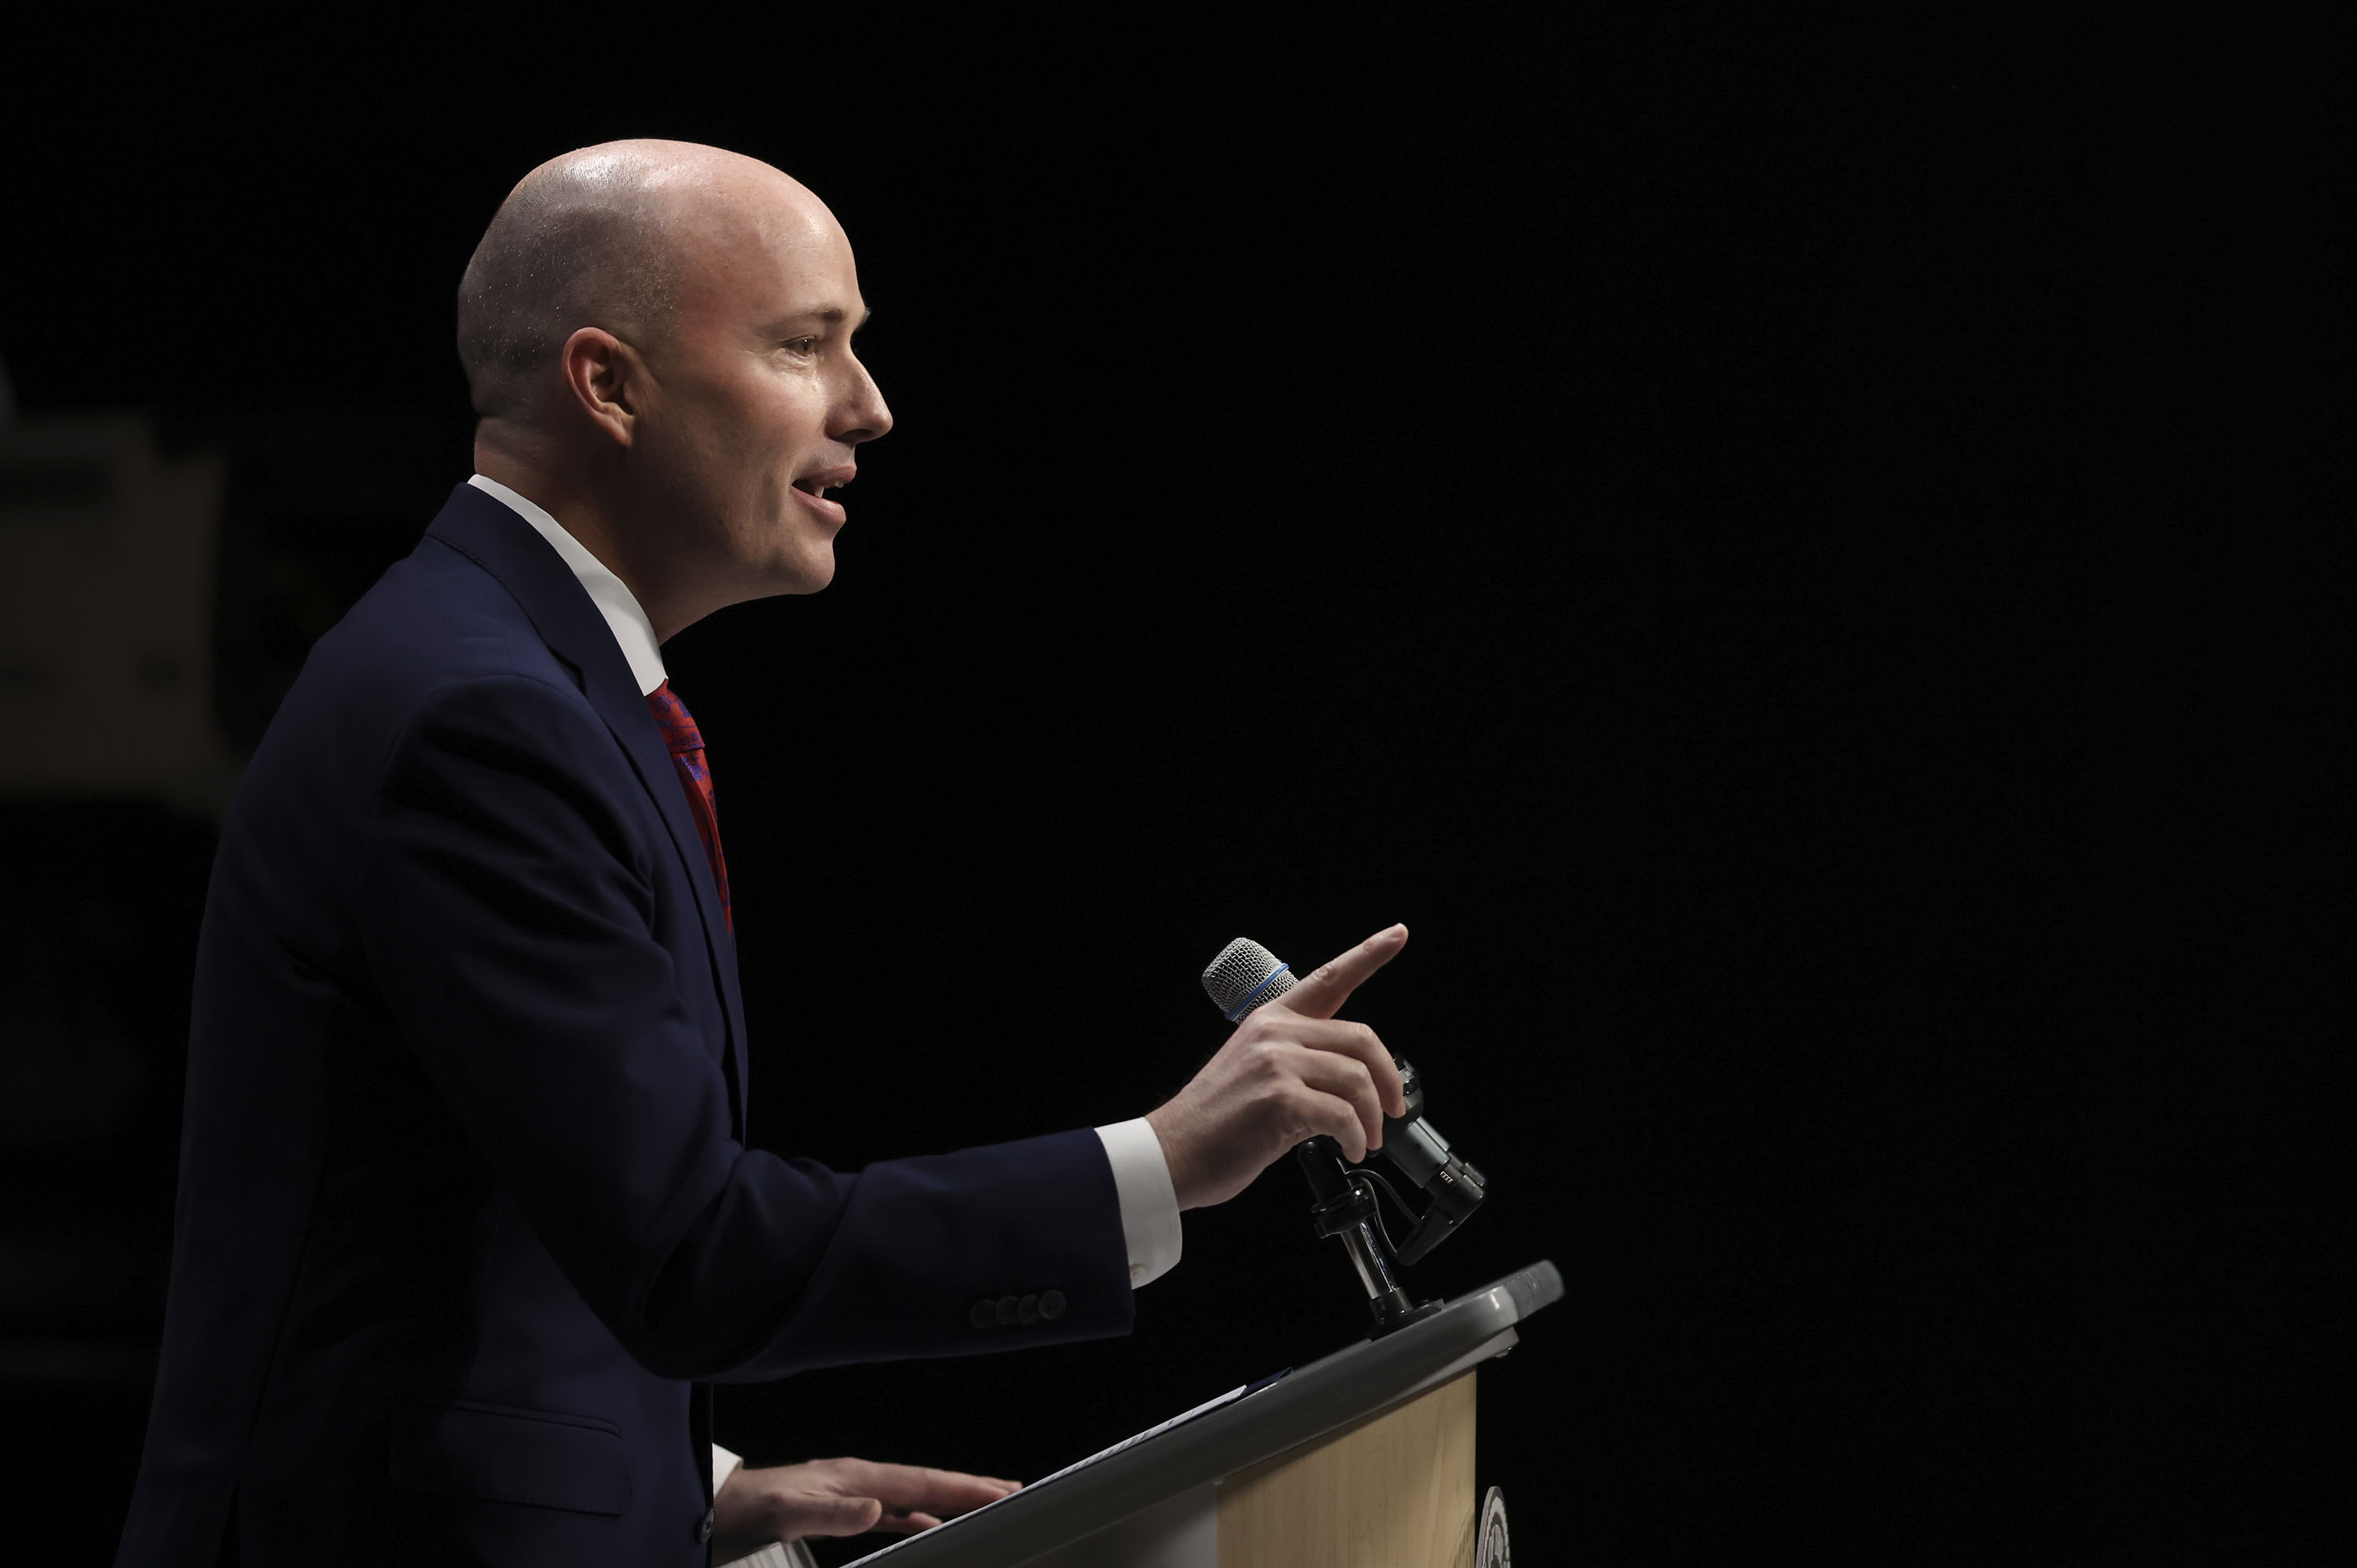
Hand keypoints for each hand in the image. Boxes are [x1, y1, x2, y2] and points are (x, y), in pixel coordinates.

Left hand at [710, 1457, 1017, 1559]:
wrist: (714, 1509)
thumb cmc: (746, 1510)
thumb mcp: (788, 1513)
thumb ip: (833, 1513)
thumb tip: (880, 1508)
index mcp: (854, 1478)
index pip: (920, 1482)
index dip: (963, 1487)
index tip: (1001, 1491)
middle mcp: (858, 1480)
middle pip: (925, 1482)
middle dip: (968, 1486)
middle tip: (1012, 1491)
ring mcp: (850, 1492)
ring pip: (912, 1495)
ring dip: (948, 1499)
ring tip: (983, 1503)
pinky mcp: (839, 1509)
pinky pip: (891, 1510)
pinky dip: (917, 1515)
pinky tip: (928, 1524)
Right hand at [1146, 925, 1410, 1209]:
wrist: (1174, 1153)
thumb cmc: (1215, 1121)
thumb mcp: (1256, 1071)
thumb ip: (1300, 1062)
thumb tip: (1350, 1084)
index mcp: (1271, 1019)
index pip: (1329, 980)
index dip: (1368, 954)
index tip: (1397, 934)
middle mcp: (1275, 1032)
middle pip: (1361, 1039)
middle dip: (1388, 1079)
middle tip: (1393, 1109)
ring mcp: (1276, 1062)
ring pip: (1357, 1079)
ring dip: (1373, 1117)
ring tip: (1368, 1139)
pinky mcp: (1280, 1097)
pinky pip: (1342, 1115)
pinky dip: (1356, 1137)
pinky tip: (1350, 1149)